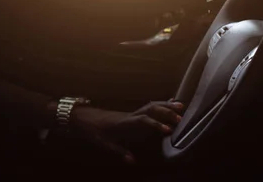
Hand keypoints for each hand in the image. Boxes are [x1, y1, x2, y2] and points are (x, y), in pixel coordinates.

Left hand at [69, 99, 183, 162]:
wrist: (81, 117)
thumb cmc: (91, 130)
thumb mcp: (102, 143)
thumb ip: (118, 151)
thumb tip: (132, 160)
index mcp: (124, 122)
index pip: (143, 121)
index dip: (156, 124)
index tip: (168, 129)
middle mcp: (130, 115)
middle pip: (150, 109)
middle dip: (166, 111)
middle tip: (181, 115)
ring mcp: (131, 113)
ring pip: (151, 106)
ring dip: (165, 105)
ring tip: (180, 105)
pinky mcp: (131, 113)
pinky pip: (148, 107)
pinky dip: (159, 104)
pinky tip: (168, 102)